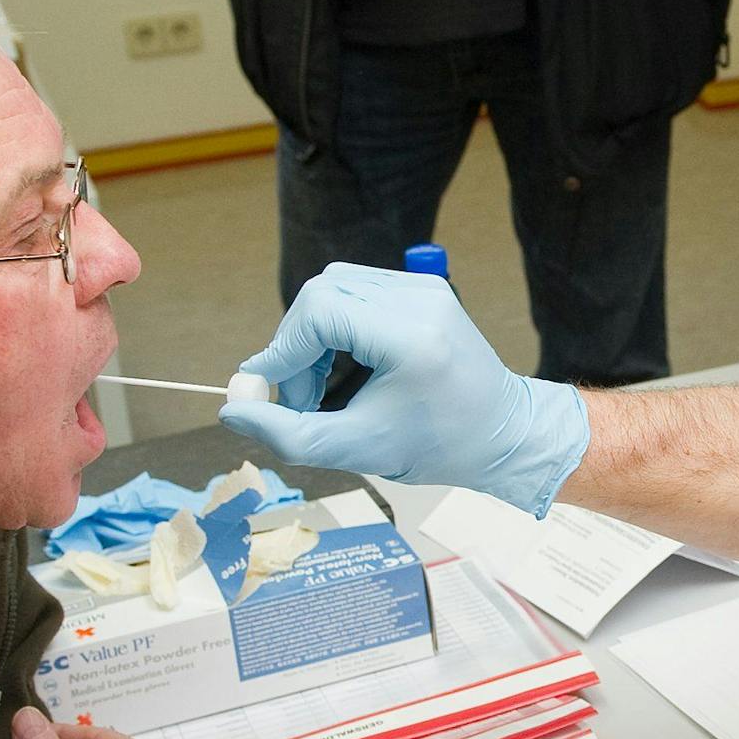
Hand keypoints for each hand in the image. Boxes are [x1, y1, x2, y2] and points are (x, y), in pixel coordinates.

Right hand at [219, 262, 589, 512]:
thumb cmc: (440, 447)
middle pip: (322, 293)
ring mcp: (425, 288)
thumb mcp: (359, 450)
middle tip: (300, 398)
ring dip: (315, 335)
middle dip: (297, 345)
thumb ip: (291, 435)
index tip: (272, 394)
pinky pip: (359, 293)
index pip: (319, 311)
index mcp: (411, 335)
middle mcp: (419, 300)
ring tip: (323, 388)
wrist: (504, 434)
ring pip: (337, 288)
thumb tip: (233, 411)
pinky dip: (338, 327)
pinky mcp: (425, 290)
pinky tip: (347, 370)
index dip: (284, 350)